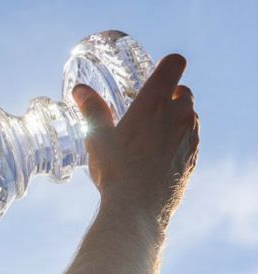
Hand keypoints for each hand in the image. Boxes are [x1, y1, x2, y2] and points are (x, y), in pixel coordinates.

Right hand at [72, 53, 199, 228]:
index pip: (174, 64)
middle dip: (168, 96)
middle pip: (183, 91)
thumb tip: (80, 90)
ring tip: (149, 137)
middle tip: (145, 112)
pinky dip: (177, 141)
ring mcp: (191, 136)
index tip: (154, 76)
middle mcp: (179, 114)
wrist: (138, 209)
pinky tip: (156, 157)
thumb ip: (92, 109)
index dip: (166, 66)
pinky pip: (189, 139)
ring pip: (188, 116)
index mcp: (155, 102)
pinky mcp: (194, 157)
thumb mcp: (97, 138)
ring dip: (174, 119)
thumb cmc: (116, 170)